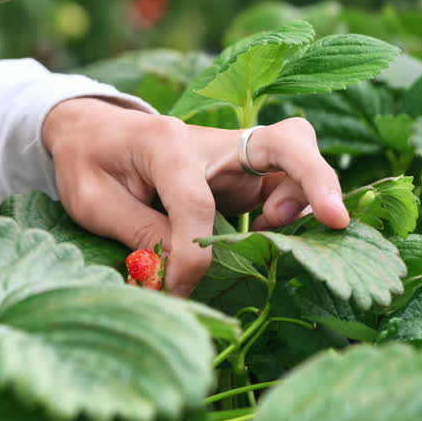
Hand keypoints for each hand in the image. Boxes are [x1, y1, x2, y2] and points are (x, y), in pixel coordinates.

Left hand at [41, 98, 349, 296]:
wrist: (86, 130)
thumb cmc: (86, 161)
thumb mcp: (93, 200)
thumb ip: (139, 232)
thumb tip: (177, 274)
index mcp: (166, 142)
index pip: (195, 202)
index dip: (191, 255)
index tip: (176, 289)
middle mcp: (210, 142)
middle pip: (283, 142)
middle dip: (316, 178)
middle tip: (335, 219)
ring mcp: (231, 155)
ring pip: (293, 158)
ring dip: (304, 196)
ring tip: (273, 231)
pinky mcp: (241, 173)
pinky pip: (283, 183)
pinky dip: (290, 209)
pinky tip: (264, 235)